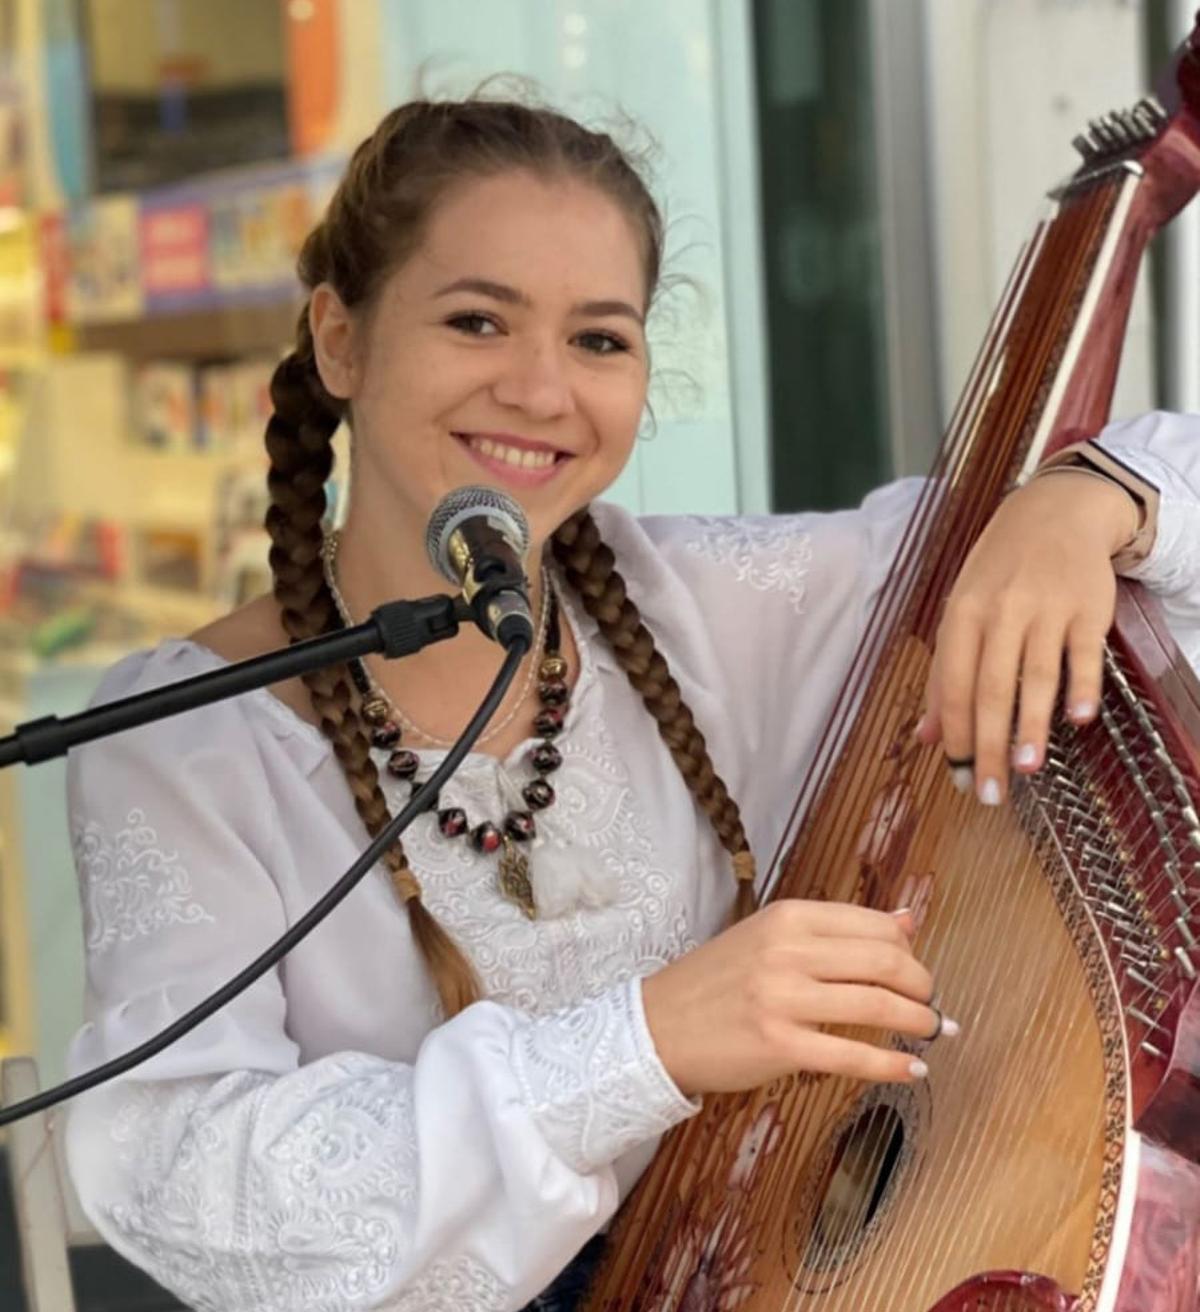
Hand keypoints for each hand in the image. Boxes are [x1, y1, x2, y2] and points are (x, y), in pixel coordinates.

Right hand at [640, 901, 939, 1097]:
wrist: (658, 1026)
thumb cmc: (718, 981)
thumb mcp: (771, 936)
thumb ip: (837, 929)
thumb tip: (908, 919)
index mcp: (788, 917)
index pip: (875, 924)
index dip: (909, 950)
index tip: (915, 970)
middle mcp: (787, 951)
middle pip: (885, 961)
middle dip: (922, 986)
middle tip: (930, 1004)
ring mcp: (783, 998)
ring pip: (877, 1006)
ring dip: (919, 1023)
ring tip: (931, 1033)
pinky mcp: (779, 1046)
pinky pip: (853, 1056)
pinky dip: (892, 1065)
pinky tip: (912, 1070)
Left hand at [919, 470, 1138, 804]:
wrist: (1055, 511)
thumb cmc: (998, 572)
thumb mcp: (961, 612)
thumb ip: (945, 674)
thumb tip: (927, 736)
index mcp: (962, 615)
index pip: (954, 684)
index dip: (956, 734)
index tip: (957, 778)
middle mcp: (1001, 611)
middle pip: (991, 688)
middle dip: (987, 745)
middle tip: (989, 793)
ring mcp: (1046, 608)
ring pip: (1036, 675)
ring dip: (1031, 725)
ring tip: (1026, 768)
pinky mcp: (1088, 607)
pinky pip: (1083, 653)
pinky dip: (1082, 687)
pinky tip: (1078, 720)